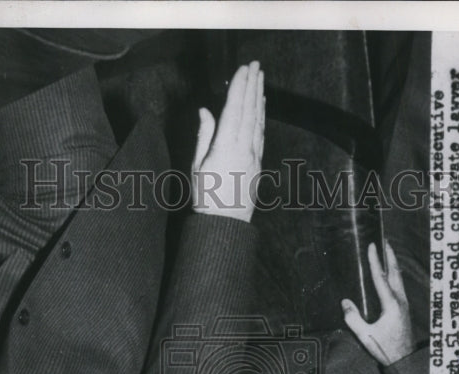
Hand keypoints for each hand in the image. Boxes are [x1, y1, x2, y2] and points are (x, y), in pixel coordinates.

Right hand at [191, 61, 264, 222]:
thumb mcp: (198, 165)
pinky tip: (260, 107)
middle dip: (252, 85)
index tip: (243, 69)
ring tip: (260, 79)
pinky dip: (261, 116)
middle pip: (249, 110)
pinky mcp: (258, 163)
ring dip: (259, 97)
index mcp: (226, 146)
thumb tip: (205, 111)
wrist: (226, 223)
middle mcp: (243, 147)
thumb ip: (204, 135)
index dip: (239, 86)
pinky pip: (261, 133)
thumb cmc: (207, 197)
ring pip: (258, 120)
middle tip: (256, 65)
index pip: (234, 108)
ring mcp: (253, 155)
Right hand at [341, 241, 412, 364]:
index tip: (371, 246)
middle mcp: (400, 300)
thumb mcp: (365, 336)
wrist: (404, 359)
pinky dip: (394, 274)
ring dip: (393, 263)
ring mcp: (404, 304)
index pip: (380, 277)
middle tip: (384, 241)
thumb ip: (353, 319)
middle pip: (395, 272)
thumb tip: (345, 302)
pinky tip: (390, 275)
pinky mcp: (404, 308)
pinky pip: (399, 285)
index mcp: (391, 304)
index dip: (374, 261)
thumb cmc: (385, 348)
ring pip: (399, 278)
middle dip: (389, 255)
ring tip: (388, 253)